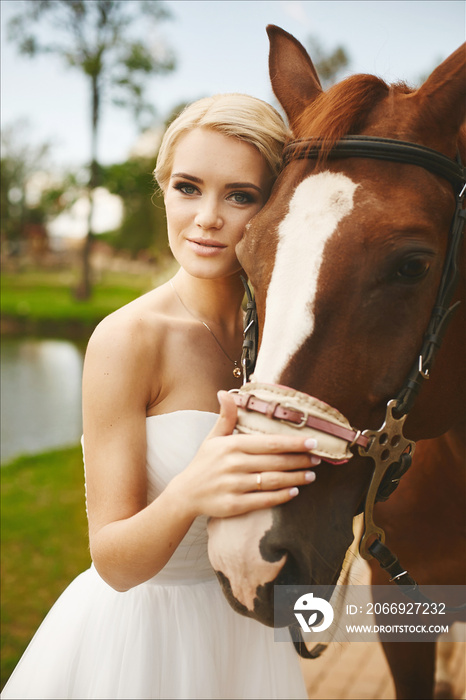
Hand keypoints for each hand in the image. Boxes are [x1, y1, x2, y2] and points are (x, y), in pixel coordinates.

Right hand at [170, 391, 320, 518]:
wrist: (185, 493)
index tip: (312, 442)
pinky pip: (264, 500)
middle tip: (318, 459)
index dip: (293, 443)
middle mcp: (234, 464)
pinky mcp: (234, 505)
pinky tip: (295, 491)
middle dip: (300, 460)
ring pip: (273, 481)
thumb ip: (226, 416)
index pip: (269, 443)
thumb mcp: (213, 438)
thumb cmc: (204, 463)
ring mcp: (234, 485)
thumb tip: (225, 392)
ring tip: (311, 475)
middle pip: (275, 462)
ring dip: (295, 478)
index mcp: (232, 445)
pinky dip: (282, 496)